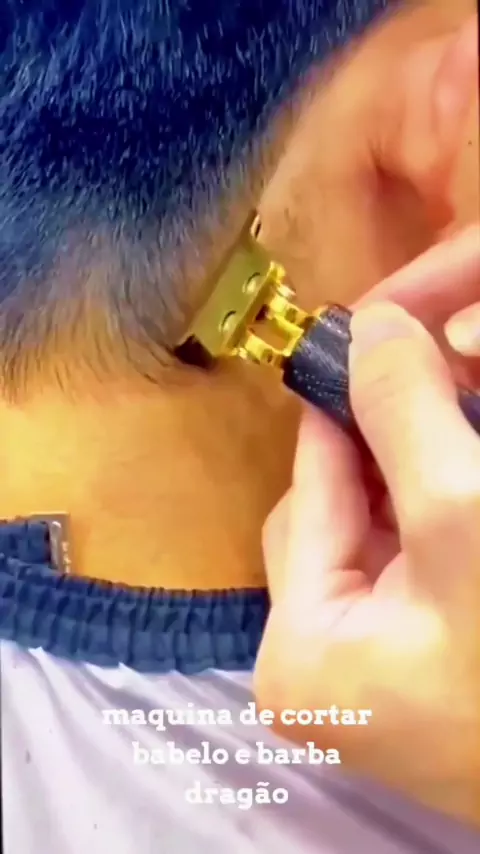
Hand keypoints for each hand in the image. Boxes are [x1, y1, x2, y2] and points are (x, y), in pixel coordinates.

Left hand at [254, 229, 479, 826]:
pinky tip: (452, 479)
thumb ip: (403, 418)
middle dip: (381, 441)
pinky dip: (426, 515)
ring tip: (446, 423)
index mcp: (299, 650)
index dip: (344, 404)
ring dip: (408, 472)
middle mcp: (315, 666)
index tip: (370, 336)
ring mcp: (366, 670)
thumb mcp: (462, 516)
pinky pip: (404, 565)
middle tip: (422, 374)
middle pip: (335, 511)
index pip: (310, 489)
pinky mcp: (412, 666)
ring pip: (372, 534)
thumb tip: (367, 327)